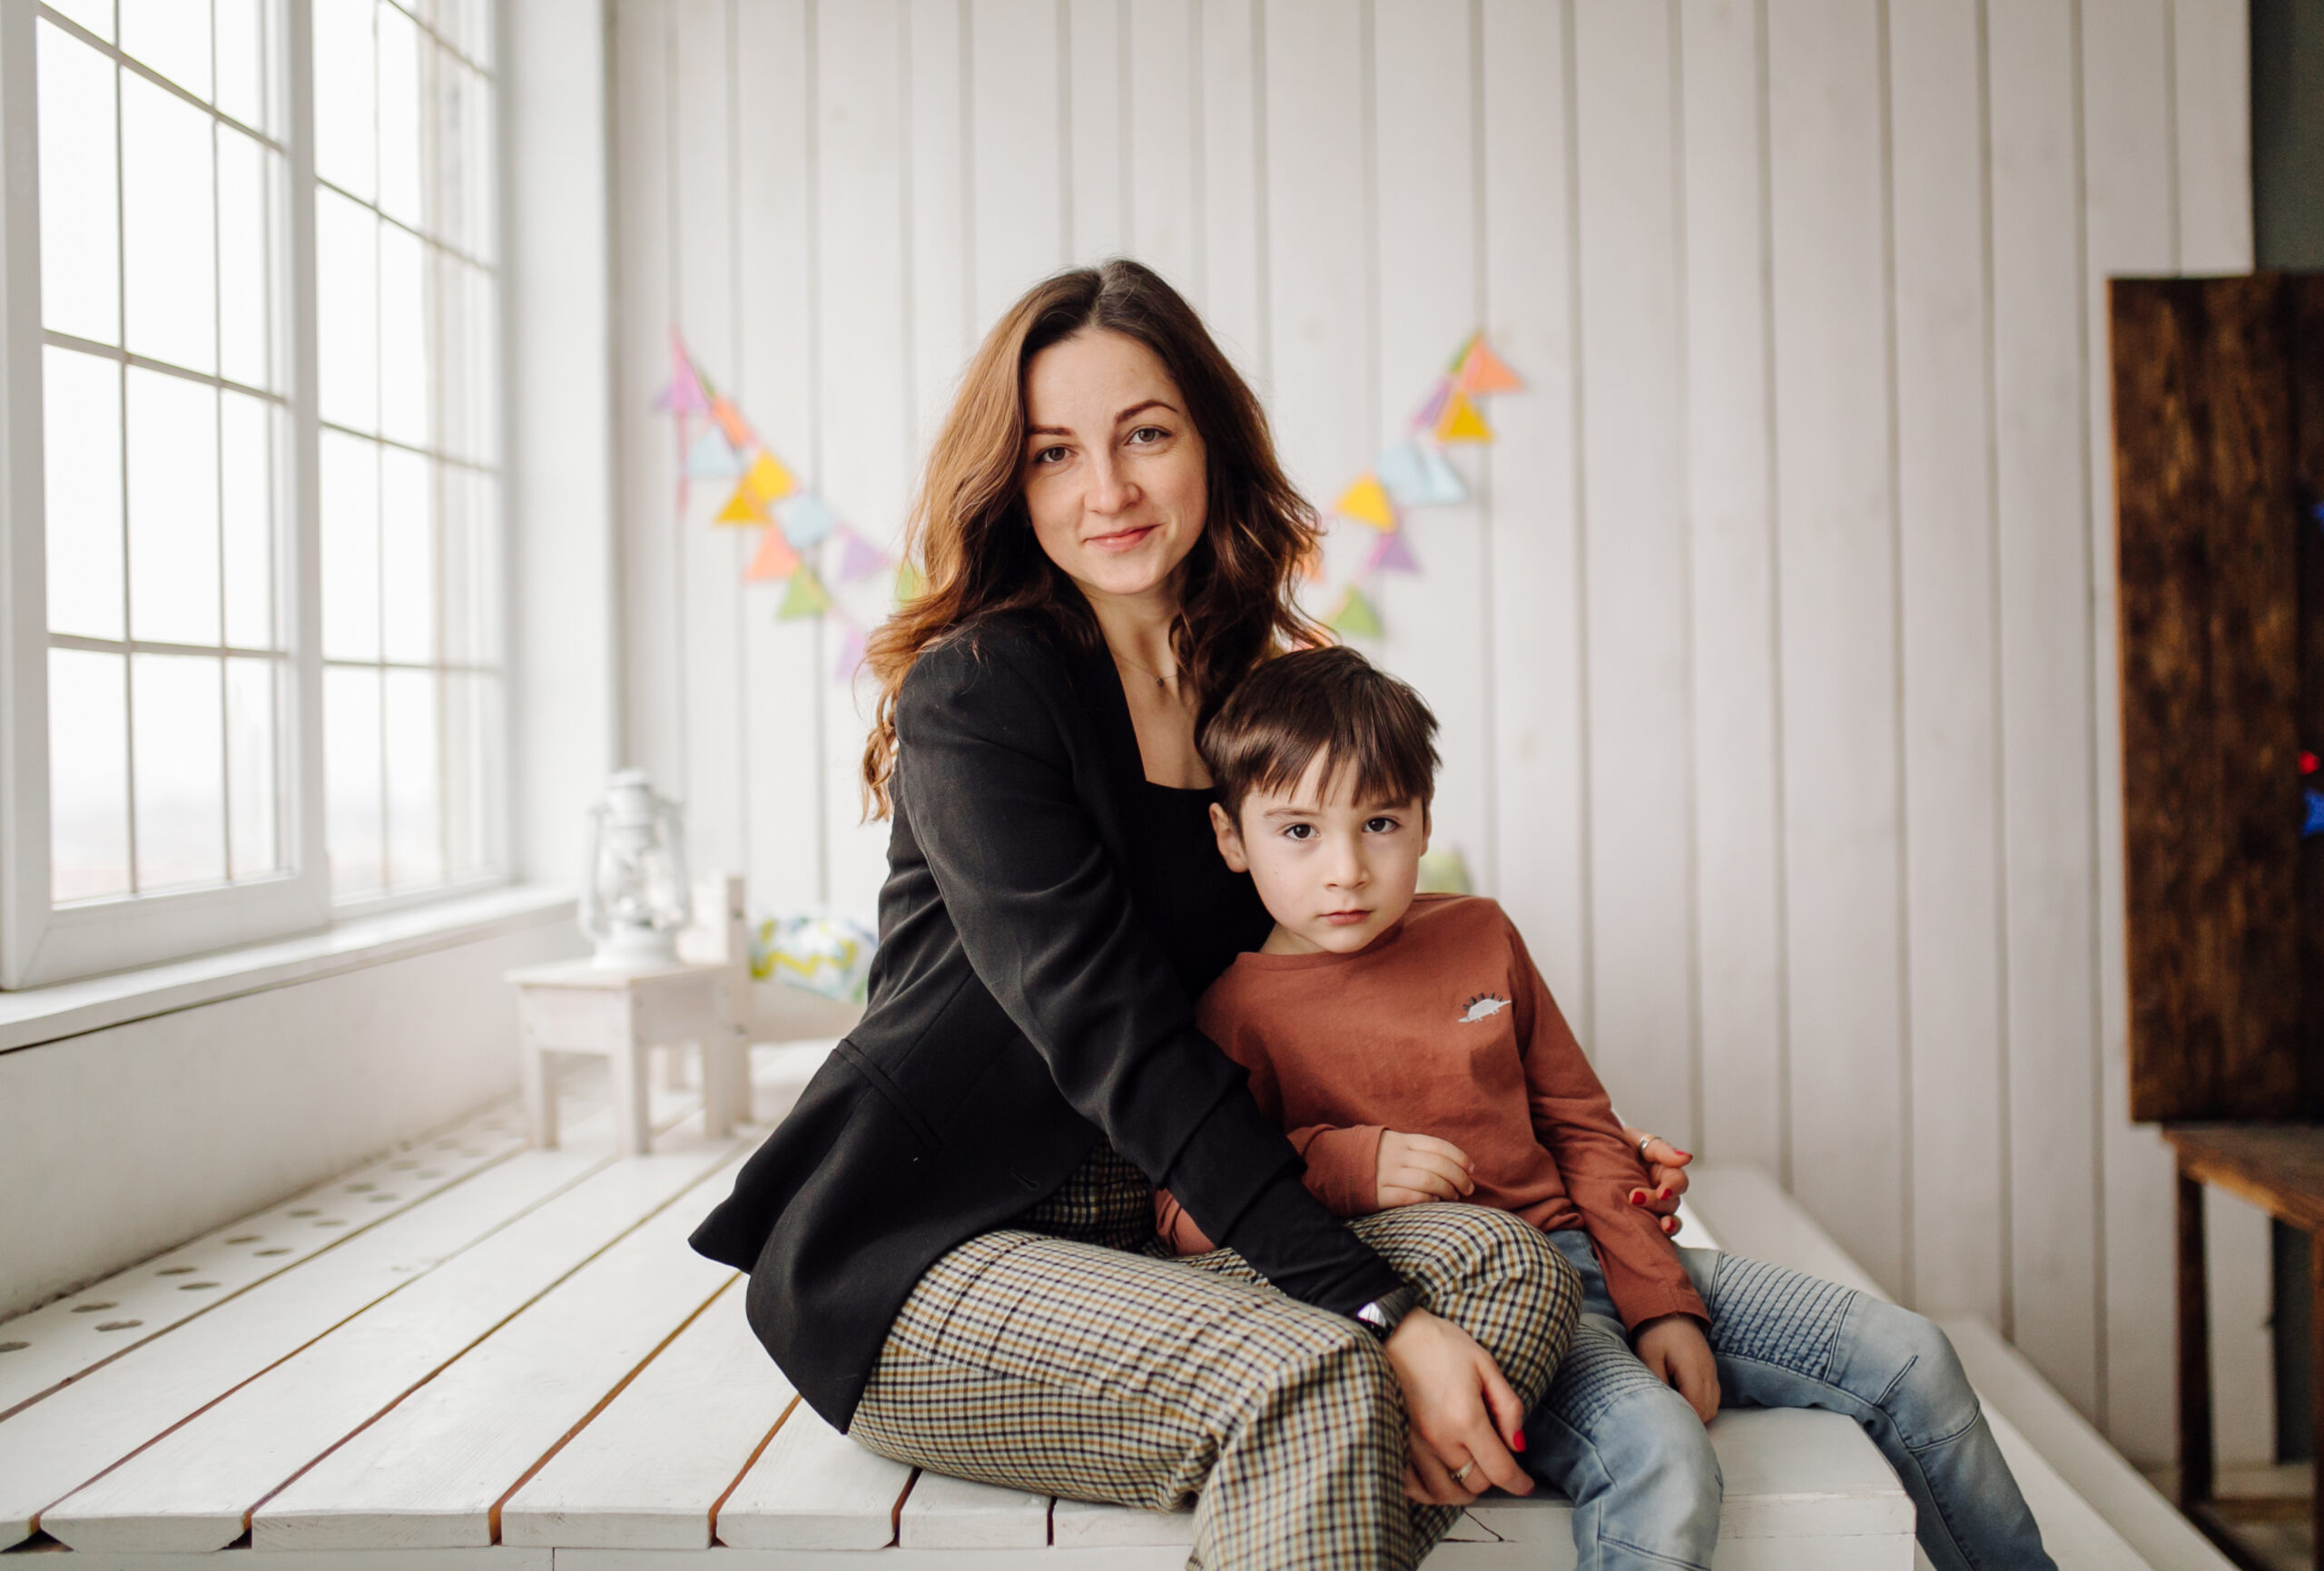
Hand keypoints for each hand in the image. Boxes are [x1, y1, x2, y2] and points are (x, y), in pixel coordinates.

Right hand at [1377, 1131, 1475, 1208]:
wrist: (1334, 1165)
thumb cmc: (1374, 1157)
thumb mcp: (1393, 1143)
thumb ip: (1418, 1149)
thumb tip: (1456, 1163)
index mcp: (1401, 1140)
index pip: (1438, 1146)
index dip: (1459, 1158)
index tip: (1471, 1169)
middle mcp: (1396, 1156)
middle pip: (1438, 1165)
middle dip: (1459, 1178)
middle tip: (1468, 1189)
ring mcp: (1386, 1174)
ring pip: (1427, 1181)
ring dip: (1447, 1191)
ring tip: (1453, 1197)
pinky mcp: (1377, 1194)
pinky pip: (1408, 1197)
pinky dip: (1426, 1200)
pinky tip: (1433, 1202)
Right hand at [1381, 1306, 1533, 1503]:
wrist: (1394, 1332)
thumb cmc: (1440, 1343)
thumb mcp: (1485, 1364)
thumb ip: (1508, 1407)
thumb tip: (1517, 1444)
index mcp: (1466, 1418)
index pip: (1500, 1470)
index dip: (1519, 1483)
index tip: (1525, 1484)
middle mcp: (1439, 1439)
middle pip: (1475, 1484)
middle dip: (1491, 1477)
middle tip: (1494, 1461)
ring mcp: (1413, 1445)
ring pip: (1444, 1493)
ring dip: (1463, 1489)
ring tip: (1470, 1472)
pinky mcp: (1396, 1443)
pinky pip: (1413, 1486)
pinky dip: (1430, 1491)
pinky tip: (1440, 1477)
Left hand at [1621, 1129, 1692, 1236]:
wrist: (1590, 1152)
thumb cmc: (1617, 1142)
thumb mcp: (1637, 1140)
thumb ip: (1661, 1150)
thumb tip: (1687, 1158)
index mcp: (1663, 1171)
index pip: (1678, 1181)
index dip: (1673, 1187)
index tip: (1662, 1191)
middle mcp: (1661, 1191)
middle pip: (1671, 1202)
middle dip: (1656, 1202)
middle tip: (1634, 1198)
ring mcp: (1652, 1208)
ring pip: (1668, 1220)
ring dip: (1667, 1225)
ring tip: (1661, 1227)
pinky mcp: (1641, 1220)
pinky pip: (1655, 1233)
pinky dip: (1658, 1237)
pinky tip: (1652, 1239)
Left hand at [1634, 1314, 1719, 1423]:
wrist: (1670, 1309)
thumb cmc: (1657, 1332)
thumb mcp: (1649, 1355)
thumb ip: (1657, 1381)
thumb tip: (1663, 1405)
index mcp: (1694, 1371)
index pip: (1697, 1408)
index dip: (1685, 1420)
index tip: (1670, 1426)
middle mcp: (1708, 1373)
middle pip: (1708, 1411)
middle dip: (1692, 1420)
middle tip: (1672, 1423)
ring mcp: (1712, 1371)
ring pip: (1713, 1406)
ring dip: (1699, 1413)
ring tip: (1677, 1413)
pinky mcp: (1710, 1369)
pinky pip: (1713, 1395)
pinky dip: (1703, 1404)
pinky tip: (1685, 1402)